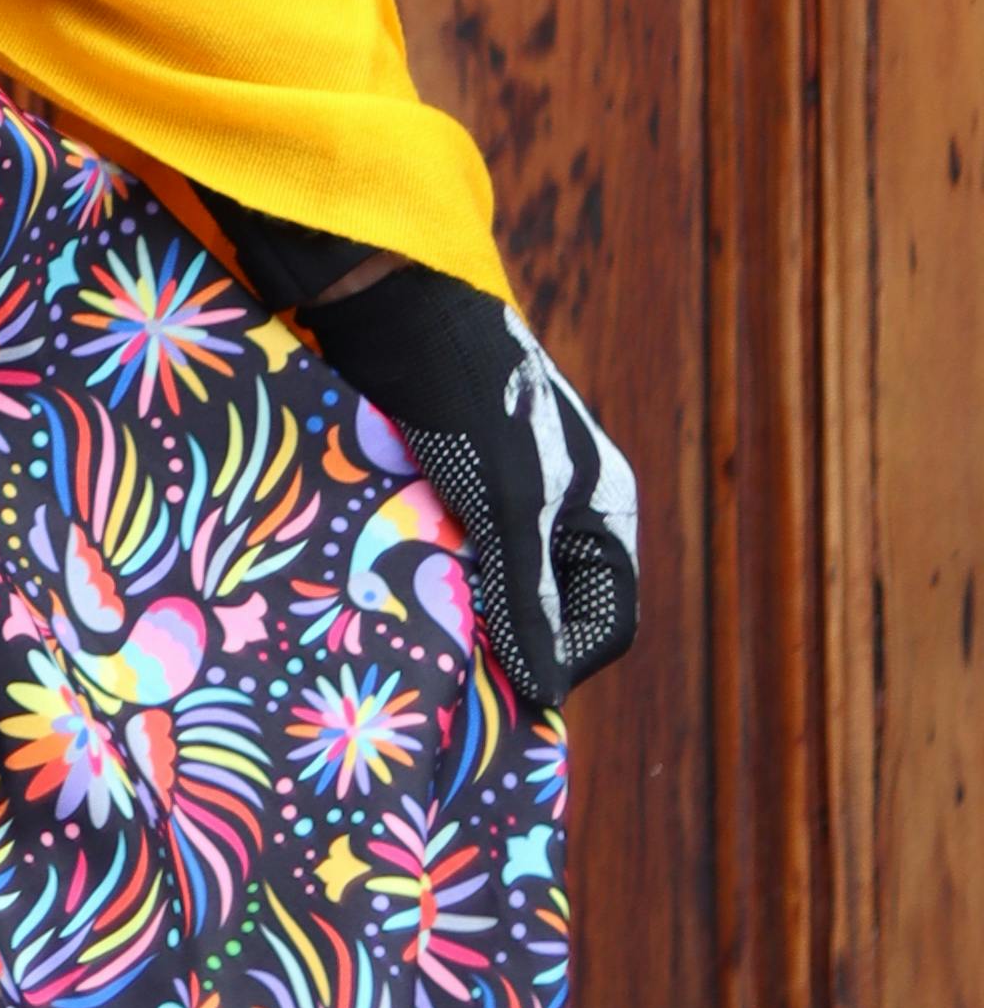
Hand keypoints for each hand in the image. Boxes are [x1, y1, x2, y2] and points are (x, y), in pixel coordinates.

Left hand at [218, 198, 640, 715]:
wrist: (401, 312)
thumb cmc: (474, 403)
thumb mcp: (511, 507)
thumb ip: (529, 599)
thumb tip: (546, 695)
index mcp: (607, 509)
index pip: (606, 623)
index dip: (562, 658)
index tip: (502, 679)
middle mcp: (568, 506)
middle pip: (551, 608)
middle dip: (509, 635)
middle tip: (455, 657)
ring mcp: (511, 493)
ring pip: (498, 584)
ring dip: (465, 607)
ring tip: (423, 620)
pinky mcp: (457, 481)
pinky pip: (458, 552)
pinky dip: (435, 574)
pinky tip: (399, 581)